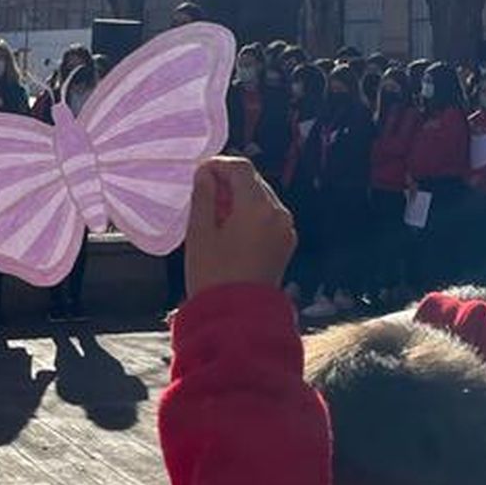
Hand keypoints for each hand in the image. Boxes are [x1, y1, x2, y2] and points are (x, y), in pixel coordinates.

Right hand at [185, 156, 295, 295]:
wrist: (238, 319)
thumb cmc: (212, 275)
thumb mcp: (199, 233)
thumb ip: (203, 196)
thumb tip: (205, 173)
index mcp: (258, 207)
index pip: (241, 168)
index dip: (219, 164)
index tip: (200, 173)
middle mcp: (278, 213)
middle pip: (254, 182)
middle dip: (229, 182)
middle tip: (204, 193)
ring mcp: (286, 229)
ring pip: (262, 198)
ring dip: (241, 198)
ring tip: (215, 213)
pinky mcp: (286, 244)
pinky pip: (269, 217)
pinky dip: (252, 214)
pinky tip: (232, 228)